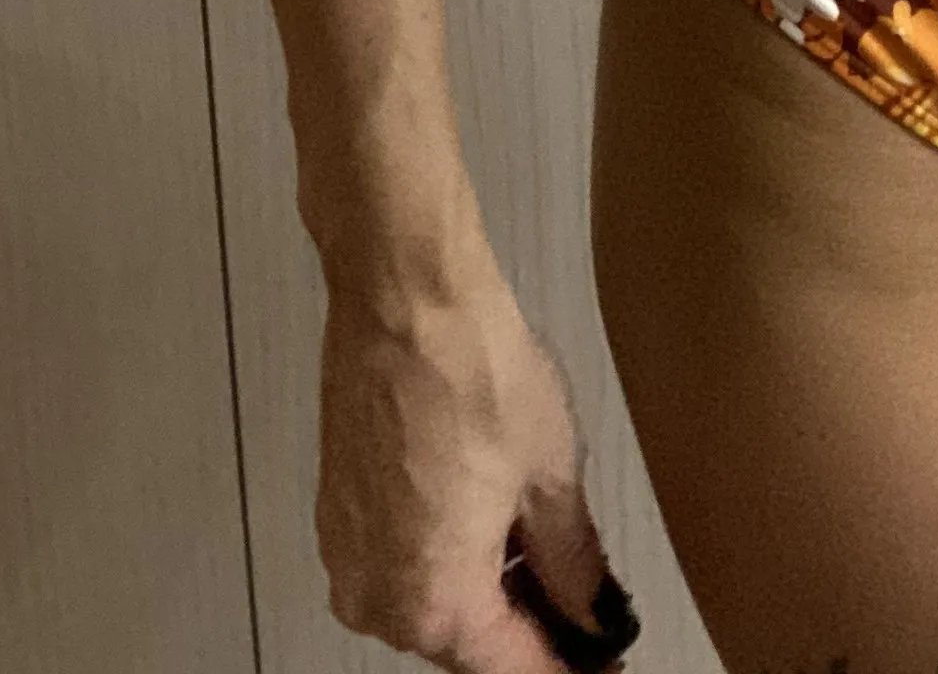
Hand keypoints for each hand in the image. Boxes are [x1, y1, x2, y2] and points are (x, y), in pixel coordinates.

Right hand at [317, 251, 636, 671]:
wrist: (408, 300)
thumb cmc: (470, 369)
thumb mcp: (553, 476)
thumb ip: (575, 566)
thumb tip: (590, 609)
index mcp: (433, 602)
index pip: (513, 668)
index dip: (566, 663)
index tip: (598, 659)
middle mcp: (376, 597)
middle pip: (467, 643)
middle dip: (527, 626)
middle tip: (584, 604)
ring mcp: (350, 557)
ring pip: (434, 603)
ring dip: (490, 589)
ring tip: (548, 549)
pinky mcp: (339, 517)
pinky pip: (402, 564)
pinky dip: (449, 553)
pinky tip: (493, 516)